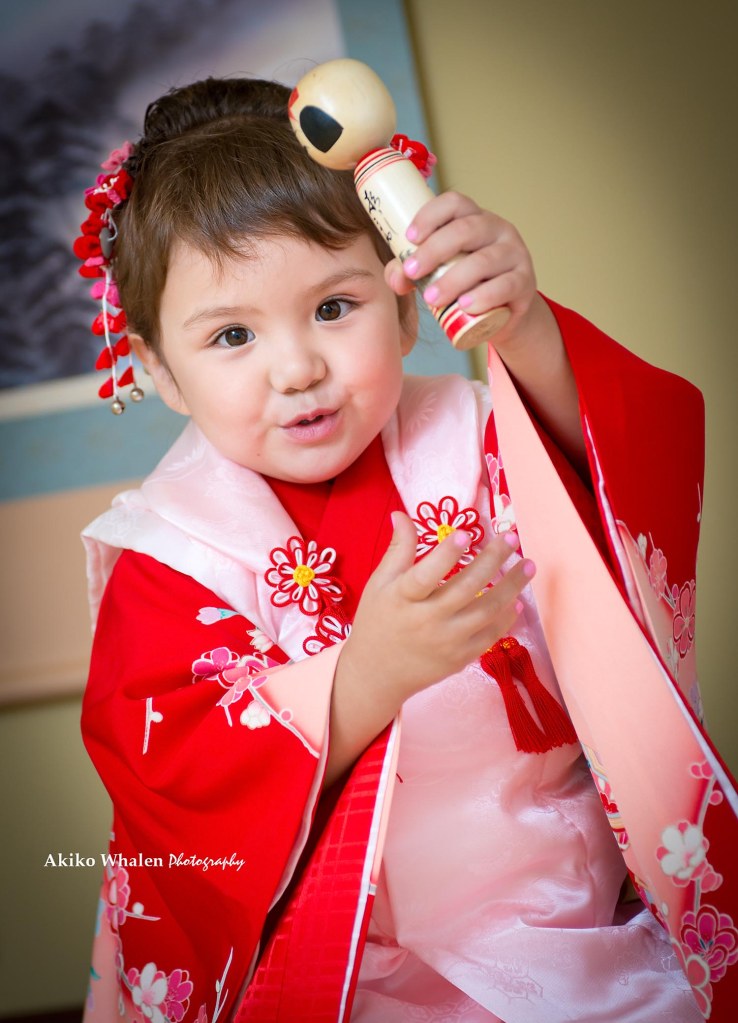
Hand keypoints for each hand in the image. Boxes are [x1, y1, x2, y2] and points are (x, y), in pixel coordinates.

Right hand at [325, 512, 532, 783]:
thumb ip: (398, 550)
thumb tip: (402, 514)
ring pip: (486, 612)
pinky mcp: (458, 659)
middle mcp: (425, 621)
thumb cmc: (377, 621)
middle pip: (465, 589)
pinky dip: (506, 619)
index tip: (466, 533)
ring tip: (527, 565)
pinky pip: (489, 637)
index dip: (445, 555)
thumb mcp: (379, 583)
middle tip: (512, 538)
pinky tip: (517, 600)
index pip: (425, 575)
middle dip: (493, 560)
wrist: (376, 674)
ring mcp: (445, 642)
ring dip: (511, 588)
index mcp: (402, 598)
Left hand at [383, 191, 537, 343]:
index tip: (410, 237)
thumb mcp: (439, 273)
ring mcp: (515, 254)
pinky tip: (465, 305)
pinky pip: (506, 285)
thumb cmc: (467, 285)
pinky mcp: (525, 282)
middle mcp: (497, 229)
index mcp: (474, 219)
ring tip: (432, 299)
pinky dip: (484, 296)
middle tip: (412, 272)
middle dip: (434, 250)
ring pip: (483, 260)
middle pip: (465, 230)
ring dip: (453, 279)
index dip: (430, 215)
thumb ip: (412, 272)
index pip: (454, 203)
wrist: (504, 313)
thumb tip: (397, 277)